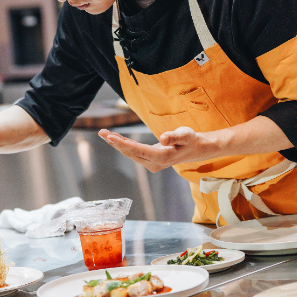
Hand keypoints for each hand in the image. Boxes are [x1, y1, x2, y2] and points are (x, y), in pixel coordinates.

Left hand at [98, 127, 212, 171]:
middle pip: (130, 153)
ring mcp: (151, 164)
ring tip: (104, 133)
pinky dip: (123, 145)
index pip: (137, 150)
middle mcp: (154, 163)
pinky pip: (133, 153)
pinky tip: (115, 138)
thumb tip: (162, 139)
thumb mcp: (186, 134)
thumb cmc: (190, 140)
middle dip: (115, 142)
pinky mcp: (149, 161)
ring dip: (117, 144)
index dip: (122, 143)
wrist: (195, 149)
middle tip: (101, 132)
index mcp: (161, 157)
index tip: (109, 136)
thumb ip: (174, 136)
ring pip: (130, 153)